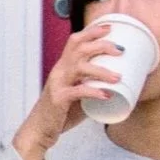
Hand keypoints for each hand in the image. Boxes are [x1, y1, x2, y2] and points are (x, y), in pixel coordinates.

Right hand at [15, 25, 130, 159]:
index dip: (91, 32)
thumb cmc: (59, 113)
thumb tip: (117, 87)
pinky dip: (93, 91)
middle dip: (101, 45)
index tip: (109, 28)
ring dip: (101, 70)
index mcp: (63, 67)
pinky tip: (106, 94)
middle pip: (79, 48)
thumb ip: (92, 88)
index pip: (74, 41)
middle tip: (120, 50)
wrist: (39, 131)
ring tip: (118, 77)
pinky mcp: (58, 99)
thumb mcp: (78, 96)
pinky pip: (77, 91)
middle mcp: (59, 71)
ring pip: (79, 67)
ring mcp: (57, 84)